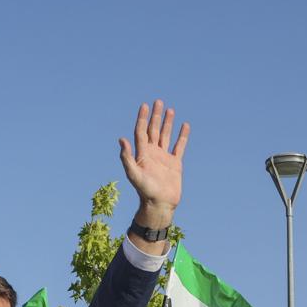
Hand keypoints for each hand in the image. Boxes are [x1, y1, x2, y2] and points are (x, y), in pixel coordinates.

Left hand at [118, 100, 188, 227]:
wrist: (159, 204)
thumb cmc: (145, 191)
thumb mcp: (134, 174)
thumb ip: (127, 157)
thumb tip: (121, 139)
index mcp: (142, 154)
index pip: (141, 132)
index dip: (142, 118)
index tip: (144, 105)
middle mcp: (152, 154)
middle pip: (153, 130)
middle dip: (154, 116)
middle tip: (158, 102)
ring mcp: (164, 158)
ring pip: (165, 136)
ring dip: (167, 123)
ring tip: (170, 110)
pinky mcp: (175, 164)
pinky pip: (179, 146)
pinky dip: (182, 136)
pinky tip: (184, 126)